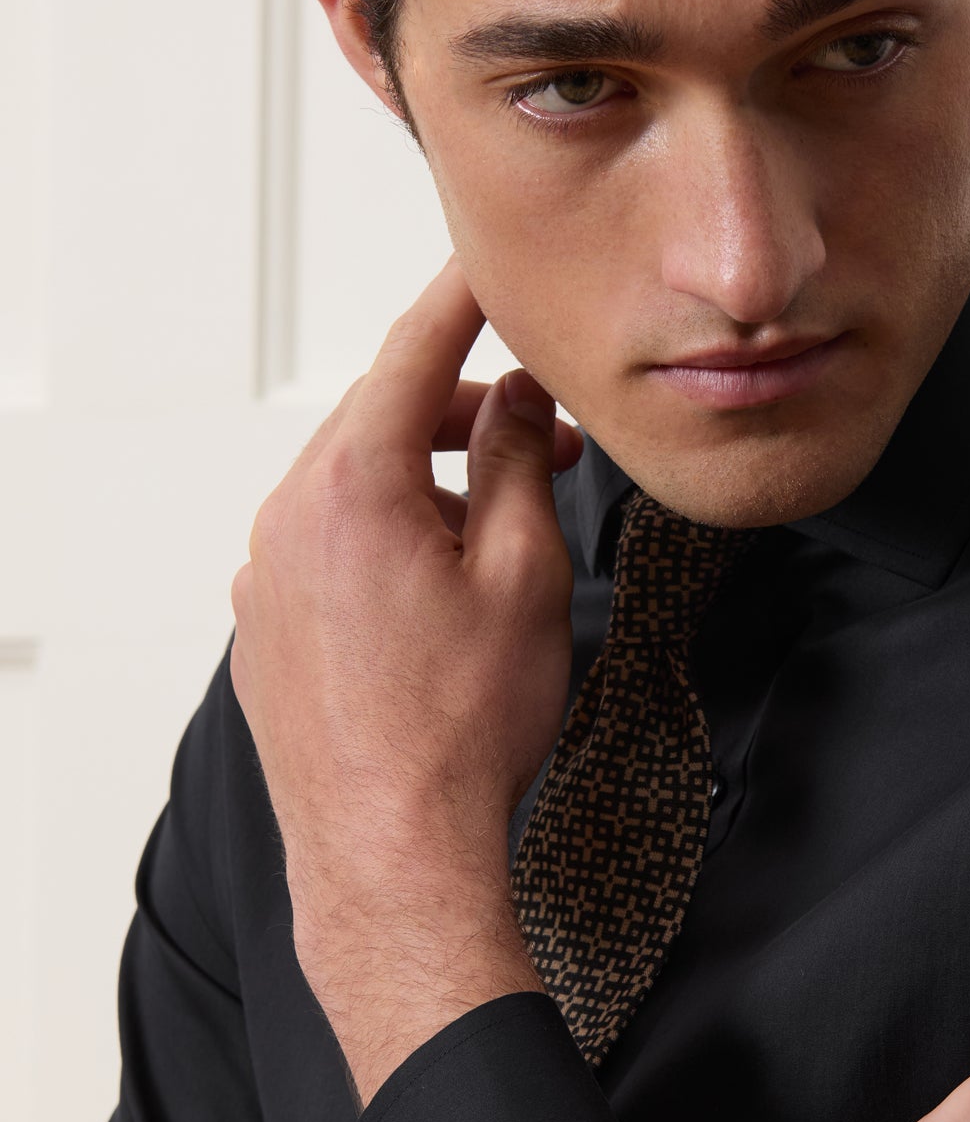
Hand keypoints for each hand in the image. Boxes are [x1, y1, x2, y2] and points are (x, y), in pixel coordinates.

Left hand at [229, 257, 583, 1103]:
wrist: (392, 855)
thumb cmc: (461, 731)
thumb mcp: (524, 576)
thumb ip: (521, 464)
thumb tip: (520, 400)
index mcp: (352, 488)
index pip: (413, 352)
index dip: (463, 299)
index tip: (491, 266)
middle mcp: (289, 518)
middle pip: (382, 417)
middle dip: (467, 412)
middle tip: (550, 434)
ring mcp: (266, 576)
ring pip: (356, 483)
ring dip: (432, 479)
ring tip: (509, 528)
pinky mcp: (265, 626)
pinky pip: (329, 542)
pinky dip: (389, 533)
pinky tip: (446, 586)